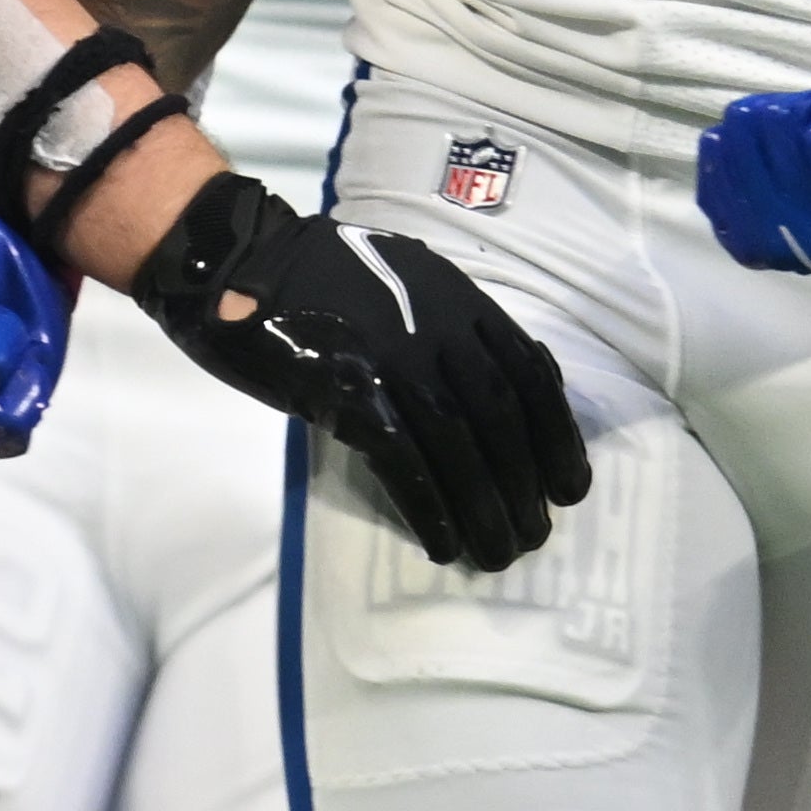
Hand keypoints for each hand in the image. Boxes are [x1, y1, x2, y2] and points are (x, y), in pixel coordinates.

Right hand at [130, 170, 590, 568]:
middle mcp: (436, 326)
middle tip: (534, 534)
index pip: (529, 373)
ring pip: (458, 445)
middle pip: (500, 417)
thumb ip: (459, 325)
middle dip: (525, 483)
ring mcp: (391, 357)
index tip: (569, 485)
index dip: (557, 435)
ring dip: (485, 507)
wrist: (241, 259)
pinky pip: (402, 460)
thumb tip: (508, 385)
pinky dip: (430, 506)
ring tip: (498, 552)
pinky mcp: (344, 390)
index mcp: (458, 298)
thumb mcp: (411, 281)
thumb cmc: (325, 277)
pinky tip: (444, 542)